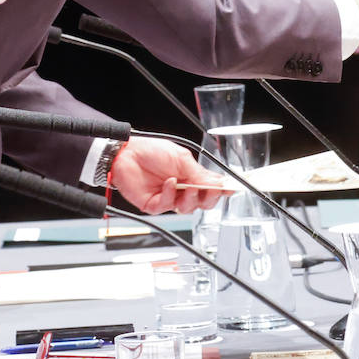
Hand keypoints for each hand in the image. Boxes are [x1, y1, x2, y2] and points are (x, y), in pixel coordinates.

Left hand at [110, 136, 227, 214]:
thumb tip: (219, 182)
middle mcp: (182, 189)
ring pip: (188, 208)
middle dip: (209, 197)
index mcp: (191, 176)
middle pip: (203, 203)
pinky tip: (168, 183)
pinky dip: (170, 194)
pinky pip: (167, 206)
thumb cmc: (152, 151)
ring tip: (187, 186)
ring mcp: (169, 198)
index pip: (212, 187)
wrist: (127, 153)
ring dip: (190, 197)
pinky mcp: (154, 205)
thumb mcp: (181, 158)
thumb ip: (199, 174)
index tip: (231, 188)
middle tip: (210, 190)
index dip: (222, 190)